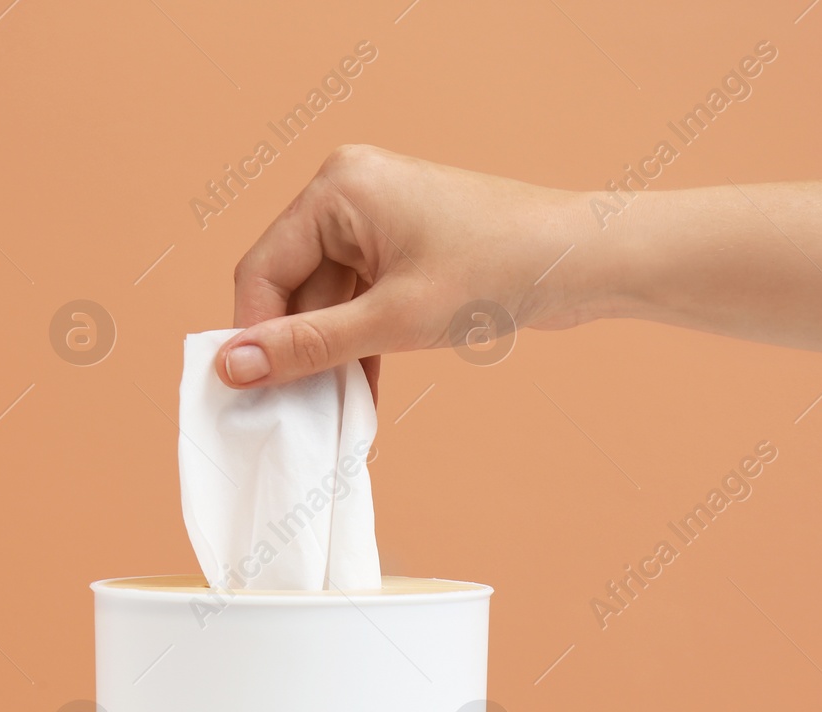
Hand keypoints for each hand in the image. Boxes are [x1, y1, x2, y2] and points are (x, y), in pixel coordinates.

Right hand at [216, 145, 595, 395]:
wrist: (588, 260)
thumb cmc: (499, 271)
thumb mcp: (392, 319)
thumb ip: (307, 346)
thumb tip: (234, 367)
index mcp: (338, 188)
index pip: (264, 270)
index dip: (253, 336)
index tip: (250, 394)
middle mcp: (351, 192)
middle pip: (293, 285)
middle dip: (297, 350)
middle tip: (293, 413)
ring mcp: (379, 219)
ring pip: (328, 300)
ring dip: (330, 356)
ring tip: (331, 413)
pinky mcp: (405, 247)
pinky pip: (360, 300)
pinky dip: (359, 344)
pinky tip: (360, 395)